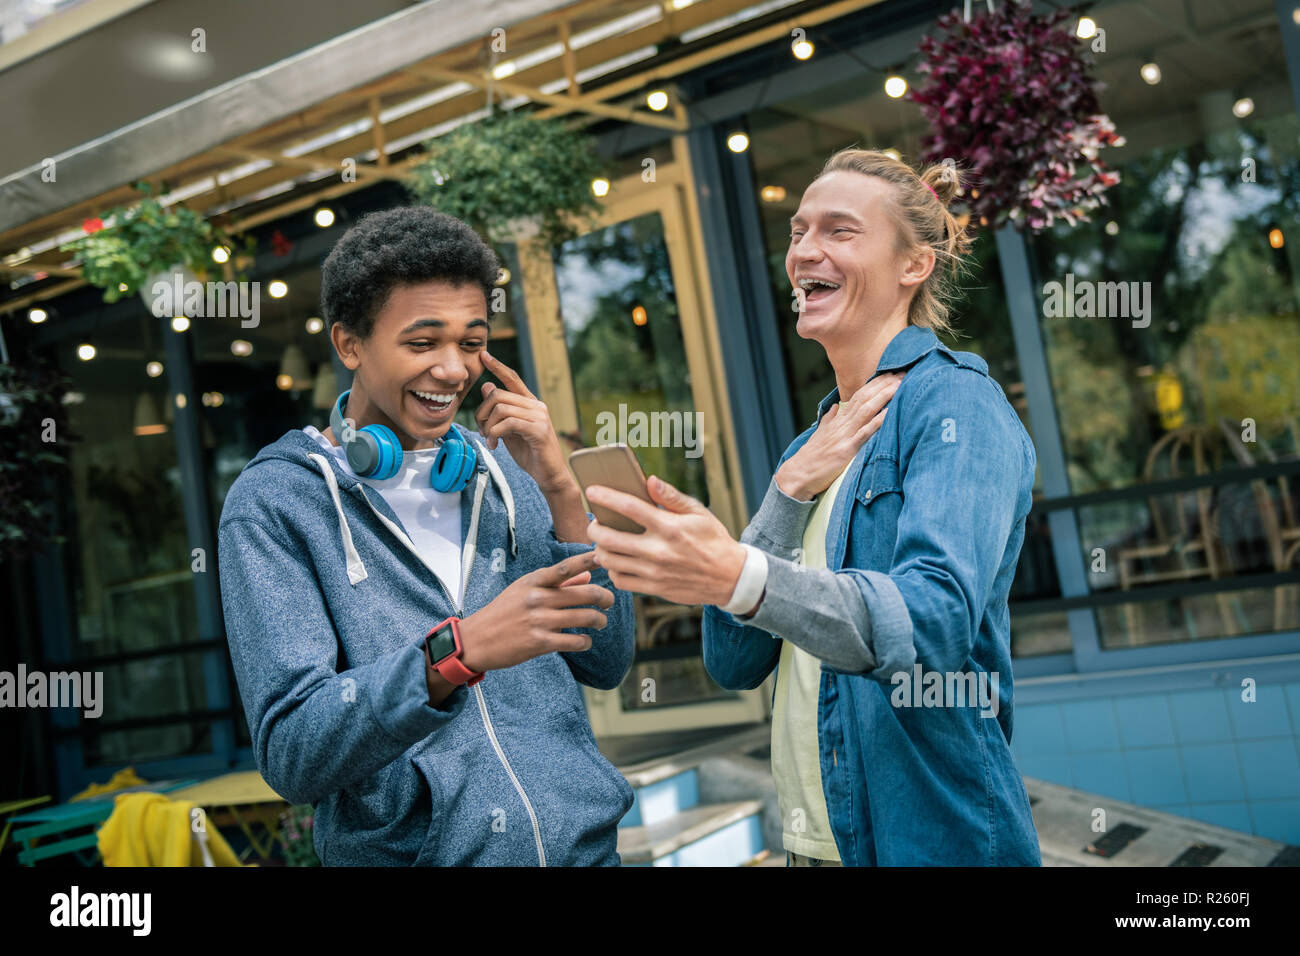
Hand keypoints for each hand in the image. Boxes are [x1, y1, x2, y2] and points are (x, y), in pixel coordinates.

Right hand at [457, 551, 613, 673]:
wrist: (476, 639)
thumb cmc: (503, 611)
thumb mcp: (525, 590)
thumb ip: (558, 583)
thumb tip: (587, 576)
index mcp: (534, 582)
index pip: (565, 568)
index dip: (587, 561)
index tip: (603, 556)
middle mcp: (538, 598)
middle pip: (585, 594)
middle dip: (605, 598)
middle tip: (610, 602)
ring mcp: (539, 621)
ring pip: (585, 618)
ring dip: (599, 621)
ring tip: (600, 622)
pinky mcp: (540, 643)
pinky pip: (575, 641)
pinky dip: (585, 642)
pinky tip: (585, 641)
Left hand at [475, 351, 574, 494]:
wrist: (549, 475)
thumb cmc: (530, 453)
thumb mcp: (510, 430)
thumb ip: (500, 411)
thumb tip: (487, 387)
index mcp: (530, 403)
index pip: (512, 379)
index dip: (497, 366)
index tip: (483, 355)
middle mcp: (536, 406)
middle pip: (498, 395)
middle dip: (482, 413)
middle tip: (481, 431)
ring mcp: (539, 417)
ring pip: (501, 409)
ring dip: (487, 426)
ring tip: (489, 440)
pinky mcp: (538, 430)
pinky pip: (508, 423)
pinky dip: (495, 434)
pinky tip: (495, 445)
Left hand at [586, 476, 746, 606]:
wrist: (730, 577)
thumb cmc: (713, 540)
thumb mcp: (698, 513)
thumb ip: (671, 497)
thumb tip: (650, 480)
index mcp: (669, 527)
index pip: (629, 507)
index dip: (606, 497)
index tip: (592, 491)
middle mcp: (659, 550)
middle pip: (610, 538)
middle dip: (595, 528)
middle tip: (595, 523)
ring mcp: (654, 571)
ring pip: (610, 561)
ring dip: (600, 549)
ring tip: (603, 542)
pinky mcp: (654, 588)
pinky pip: (621, 580)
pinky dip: (612, 569)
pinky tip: (617, 561)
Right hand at [774, 372, 902, 499]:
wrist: (797, 474)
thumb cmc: (810, 457)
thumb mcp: (820, 434)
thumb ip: (829, 419)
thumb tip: (835, 407)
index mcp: (838, 420)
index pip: (859, 396)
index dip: (875, 384)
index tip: (890, 374)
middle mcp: (842, 423)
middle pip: (865, 398)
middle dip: (884, 384)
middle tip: (902, 371)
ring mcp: (844, 435)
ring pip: (866, 410)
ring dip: (884, 396)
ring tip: (899, 384)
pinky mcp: (846, 449)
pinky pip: (865, 433)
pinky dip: (878, 422)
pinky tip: (890, 412)